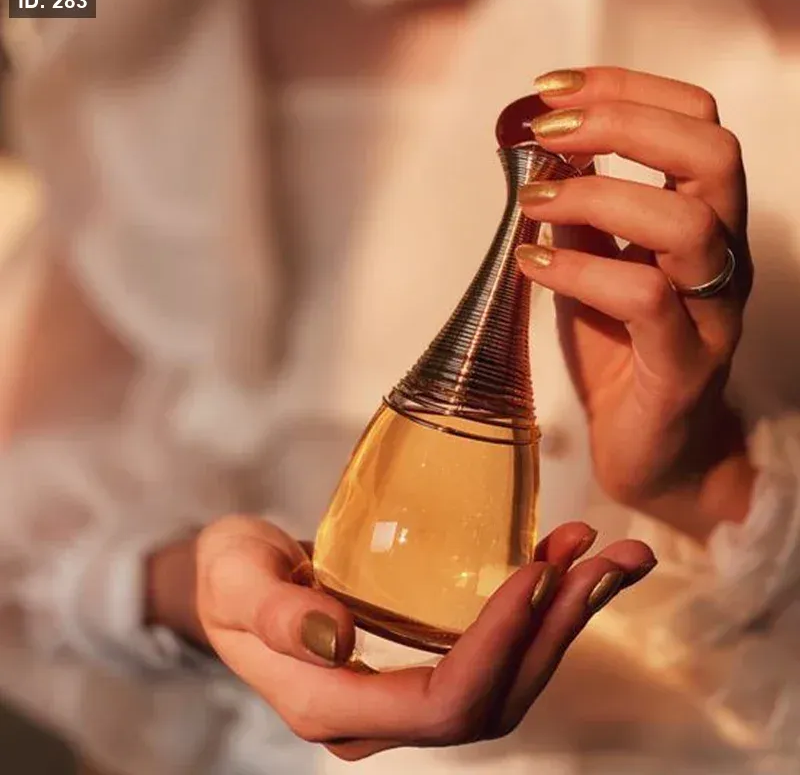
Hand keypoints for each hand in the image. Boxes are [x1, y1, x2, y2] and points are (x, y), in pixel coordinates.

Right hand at [191, 515, 654, 760]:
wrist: (236, 580)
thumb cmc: (229, 576)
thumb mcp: (234, 580)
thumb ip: (273, 612)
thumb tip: (335, 638)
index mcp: (332, 707)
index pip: (443, 704)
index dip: (500, 645)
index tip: (537, 573)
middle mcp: (380, 714)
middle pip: (495, 697)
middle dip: (559, 631)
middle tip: (609, 562)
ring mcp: (406, 692)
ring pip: (508, 676)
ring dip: (565, 617)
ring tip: (607, 556)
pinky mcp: (423, 659)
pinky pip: (496, 646)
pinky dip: (539, 606)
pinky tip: (562, 557)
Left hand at [515, 66, 754, 537]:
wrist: (649, 447)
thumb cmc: (620, 353)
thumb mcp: (591, 269)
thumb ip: (580, 217)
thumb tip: (543, 157)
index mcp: (702, 221)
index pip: (692, 123)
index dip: (626, 88)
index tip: (551, 90)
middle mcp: (721, 256)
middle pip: (710, 153)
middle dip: (622, 122)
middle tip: (547, 133)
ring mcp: (710, 311)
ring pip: (686, 224)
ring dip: (597, 197)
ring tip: (534, 203)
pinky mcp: (683, 364)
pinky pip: (644, 301)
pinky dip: (579, 270)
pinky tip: (532, 264)